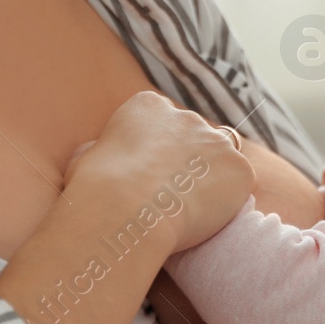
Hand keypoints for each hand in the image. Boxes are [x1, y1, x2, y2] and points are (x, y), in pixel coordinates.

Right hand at [65, 92, 254, 252]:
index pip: (165, 123)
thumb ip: (100, 150)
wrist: (124, 210)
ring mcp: (217, 141)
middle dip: (190, 163)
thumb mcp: (84, 159)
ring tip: (191, 209)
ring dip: (211, 180)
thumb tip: (96, 154)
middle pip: (197, 137)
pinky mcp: (240, 168)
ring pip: (221, 160)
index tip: (154, 174)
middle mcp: (187, 115)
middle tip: (176, 195)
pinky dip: (229, 200)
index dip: (161, 151)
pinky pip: (240, 185)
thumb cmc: (95, 190)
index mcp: (148, 106)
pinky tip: (207, 217)